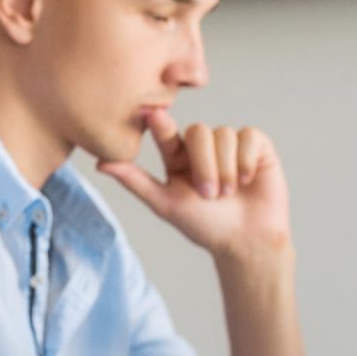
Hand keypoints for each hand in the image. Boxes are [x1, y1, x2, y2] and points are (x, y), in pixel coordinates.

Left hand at [97, 112, 290, 262]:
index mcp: (178, 157)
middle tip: (209, 194)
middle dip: (204, 165)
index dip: (160, 123)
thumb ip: (134, 180)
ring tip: (229, 194)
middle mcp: (203, 146)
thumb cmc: (204, 226)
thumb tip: (99, 163)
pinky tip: (247, 181)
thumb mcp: (165, 203)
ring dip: (226, 169)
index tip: (152, 114)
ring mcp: (230, 144)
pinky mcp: (257, 145)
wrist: (246, 241)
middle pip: (199, 131)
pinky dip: (246, 161)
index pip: (166, 132)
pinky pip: (249, 136)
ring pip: (224, 134)